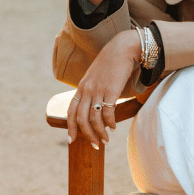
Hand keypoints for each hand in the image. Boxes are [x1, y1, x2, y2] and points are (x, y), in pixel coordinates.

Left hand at [67, 29, 141, 147]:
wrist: (123, 49)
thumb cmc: (111, 64)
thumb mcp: (96, 77)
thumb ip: (92, 91)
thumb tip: (95, 108)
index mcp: (81, 88)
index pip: (71, 111)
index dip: (70, 127)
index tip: (71, 140)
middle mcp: (87, 90)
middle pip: (81, 119)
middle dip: (87, 135)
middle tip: (95, 145)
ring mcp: (98, 90)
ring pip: (94, 119)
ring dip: (99, 133)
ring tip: (105, 141)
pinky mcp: (111, 91)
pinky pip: (108, 113)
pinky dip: (110, 123)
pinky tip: (113, 128)